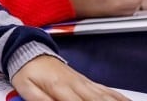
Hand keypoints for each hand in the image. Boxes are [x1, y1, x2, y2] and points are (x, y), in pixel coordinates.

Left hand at [11, 55, 127, 100]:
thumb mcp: (27, 89)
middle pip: (98, 100)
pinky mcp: (87, 81)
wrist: (29, 51)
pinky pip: (107, 90)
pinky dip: (118, 97)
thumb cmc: (27, 72)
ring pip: (106, 96)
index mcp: (60, 87)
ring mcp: (84, 82)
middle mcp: (77, 84)